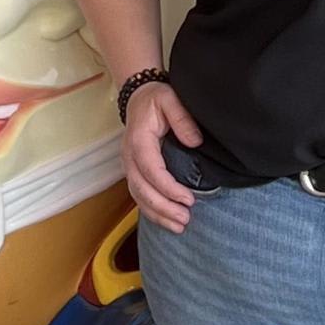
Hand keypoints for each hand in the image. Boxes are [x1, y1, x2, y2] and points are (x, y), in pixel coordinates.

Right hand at [123, 82, 204, 234]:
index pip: (151, 170)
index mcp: (139, 140)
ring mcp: (129, 166)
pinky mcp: (134, 172)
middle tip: (185, 219)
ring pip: (138, 197)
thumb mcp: (170, 99)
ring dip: (157, 214)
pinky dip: (152, 211)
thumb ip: (182, 118)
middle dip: (163, 207)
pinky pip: (139, 196)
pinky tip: (167, 221)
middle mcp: (129, 157)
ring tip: (179, 226)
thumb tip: (195, 141)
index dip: (168, 188)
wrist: (138, 98)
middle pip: (142, 189)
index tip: (188, 199)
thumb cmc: (155, 99)